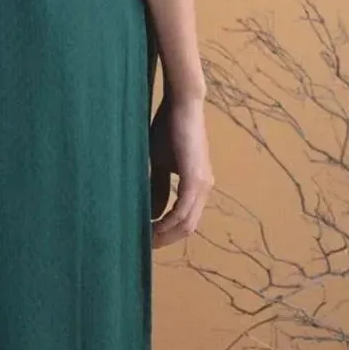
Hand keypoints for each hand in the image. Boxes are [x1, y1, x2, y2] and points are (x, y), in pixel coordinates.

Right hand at [149, 90, 212, 247]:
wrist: (181, 105)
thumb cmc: (169, 129)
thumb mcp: (159, 164)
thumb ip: (158, 188)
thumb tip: (154, 213)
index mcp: (197, 186)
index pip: (185, 220)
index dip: (167, 233)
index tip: (147, 239)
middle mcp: (204, 189)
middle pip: (188, 228)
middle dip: (166, 239)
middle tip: (144, 245)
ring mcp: (202, 184)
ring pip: (187, 223)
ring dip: (165, 234)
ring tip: (145, 238)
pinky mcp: (195, 178)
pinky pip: (182, 210)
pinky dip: (168, 221)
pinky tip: (153, 226)